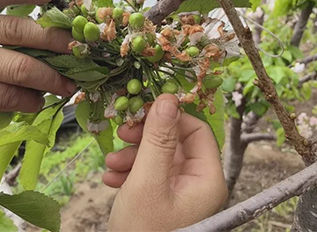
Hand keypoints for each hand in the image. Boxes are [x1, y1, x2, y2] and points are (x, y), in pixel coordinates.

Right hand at [104, 94, 226, 230]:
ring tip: (110, 164)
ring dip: (132, 155)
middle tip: (122, 134)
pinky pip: (148, 175)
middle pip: (175, 142)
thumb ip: (157, 139)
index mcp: (207, 179)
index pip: (197, 130)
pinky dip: (129, 172)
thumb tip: (167, 99)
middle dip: (145, 137)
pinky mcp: (162, 200)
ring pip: (158, 157)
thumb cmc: (143, 230)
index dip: (170, 117)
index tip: (142, 110)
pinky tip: (111, 179)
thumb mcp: (147, 181)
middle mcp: (197, 184)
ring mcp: (179, 193)